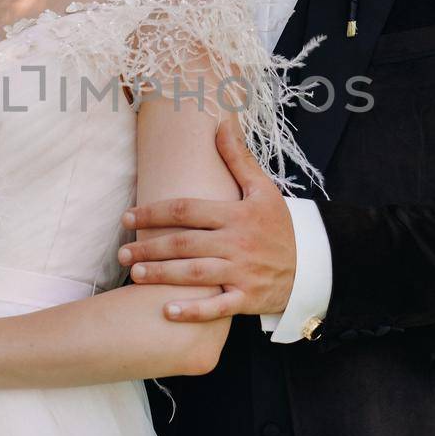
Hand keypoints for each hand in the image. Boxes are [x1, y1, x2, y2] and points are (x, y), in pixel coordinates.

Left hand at [119, 118, 296, 322]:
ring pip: (194, 274)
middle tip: (122, 253)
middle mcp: (236, 243)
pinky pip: (217, 307)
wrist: (312, 265)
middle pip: (184, 244)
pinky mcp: (247, 298)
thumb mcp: (264, 189)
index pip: (187, 210)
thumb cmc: (280, 226)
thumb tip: (221, 123)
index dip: (154, 212)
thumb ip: (238, 158)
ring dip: (161, 275)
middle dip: (150, 247)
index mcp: (236, 215)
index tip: (128, 218)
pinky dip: (193, 312)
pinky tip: (166, 311)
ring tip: (134, 274)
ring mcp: (241, 272)